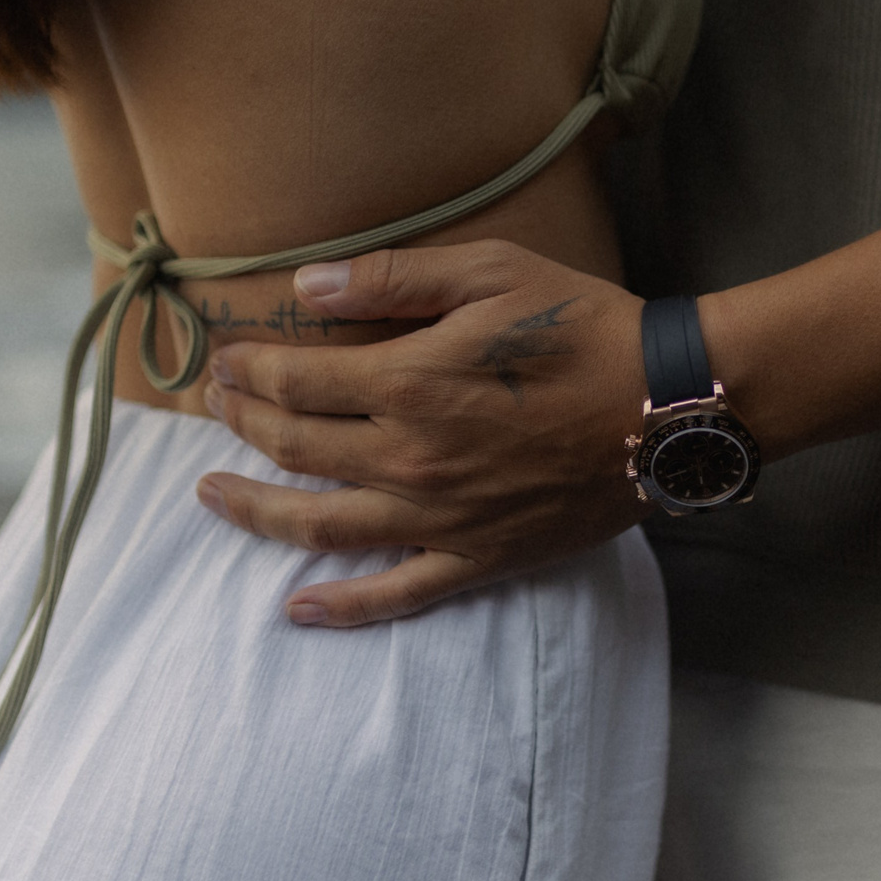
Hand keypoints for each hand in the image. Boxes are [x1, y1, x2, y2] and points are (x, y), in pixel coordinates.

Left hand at [196, 240, 649, 625]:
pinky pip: (396, 593)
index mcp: (407, 383)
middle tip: (216, 406)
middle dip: (242, 423)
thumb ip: (390, 279)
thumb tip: (306, 287)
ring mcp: (440, 518)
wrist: (668, 405)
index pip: (293, 381)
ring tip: (213, 495)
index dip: (247, 369)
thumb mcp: (489, 272)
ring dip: (256, 511)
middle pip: (293, 448)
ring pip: (321, 526)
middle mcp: (409, 459)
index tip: (224, 360)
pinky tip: (297, 608)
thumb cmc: (583, 327)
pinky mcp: (478, 557)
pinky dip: (341, 607)